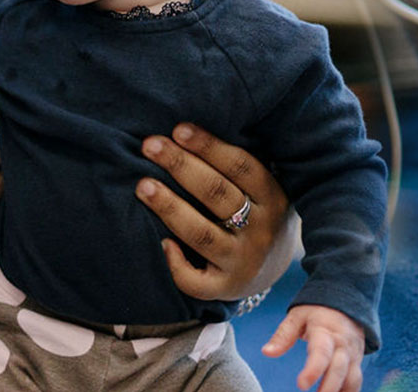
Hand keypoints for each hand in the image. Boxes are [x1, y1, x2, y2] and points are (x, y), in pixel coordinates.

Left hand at [136, 124, 296, 301]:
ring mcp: (244, 261)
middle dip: (181, 166)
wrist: (274, 268)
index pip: (241, 166)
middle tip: (150, 146)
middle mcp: (262, 230)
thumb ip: (238, 169)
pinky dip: (176, 263)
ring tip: (143, 186)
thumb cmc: (256, 214)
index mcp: (274, 198)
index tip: (178, 129)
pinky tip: (161, 243)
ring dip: (169, 207)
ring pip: (201, 234)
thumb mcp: (263, 190)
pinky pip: (196, 280)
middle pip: (217, 194)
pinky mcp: (225, 288)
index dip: (209, 146)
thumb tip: (186, 131)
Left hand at [263, 304, 366, 391]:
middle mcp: (342, 345)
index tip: (302, 385)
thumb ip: (283, 336)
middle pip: (338, 369)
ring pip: (351, 379)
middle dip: (328, 388)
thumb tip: (267, 352)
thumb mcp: (298, 317)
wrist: (347, 304)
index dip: (313, 369)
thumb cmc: (318, 312)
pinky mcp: (356, 363)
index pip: (321, 352)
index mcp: (326, 331)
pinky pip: (355, 382)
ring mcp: (352, 355)